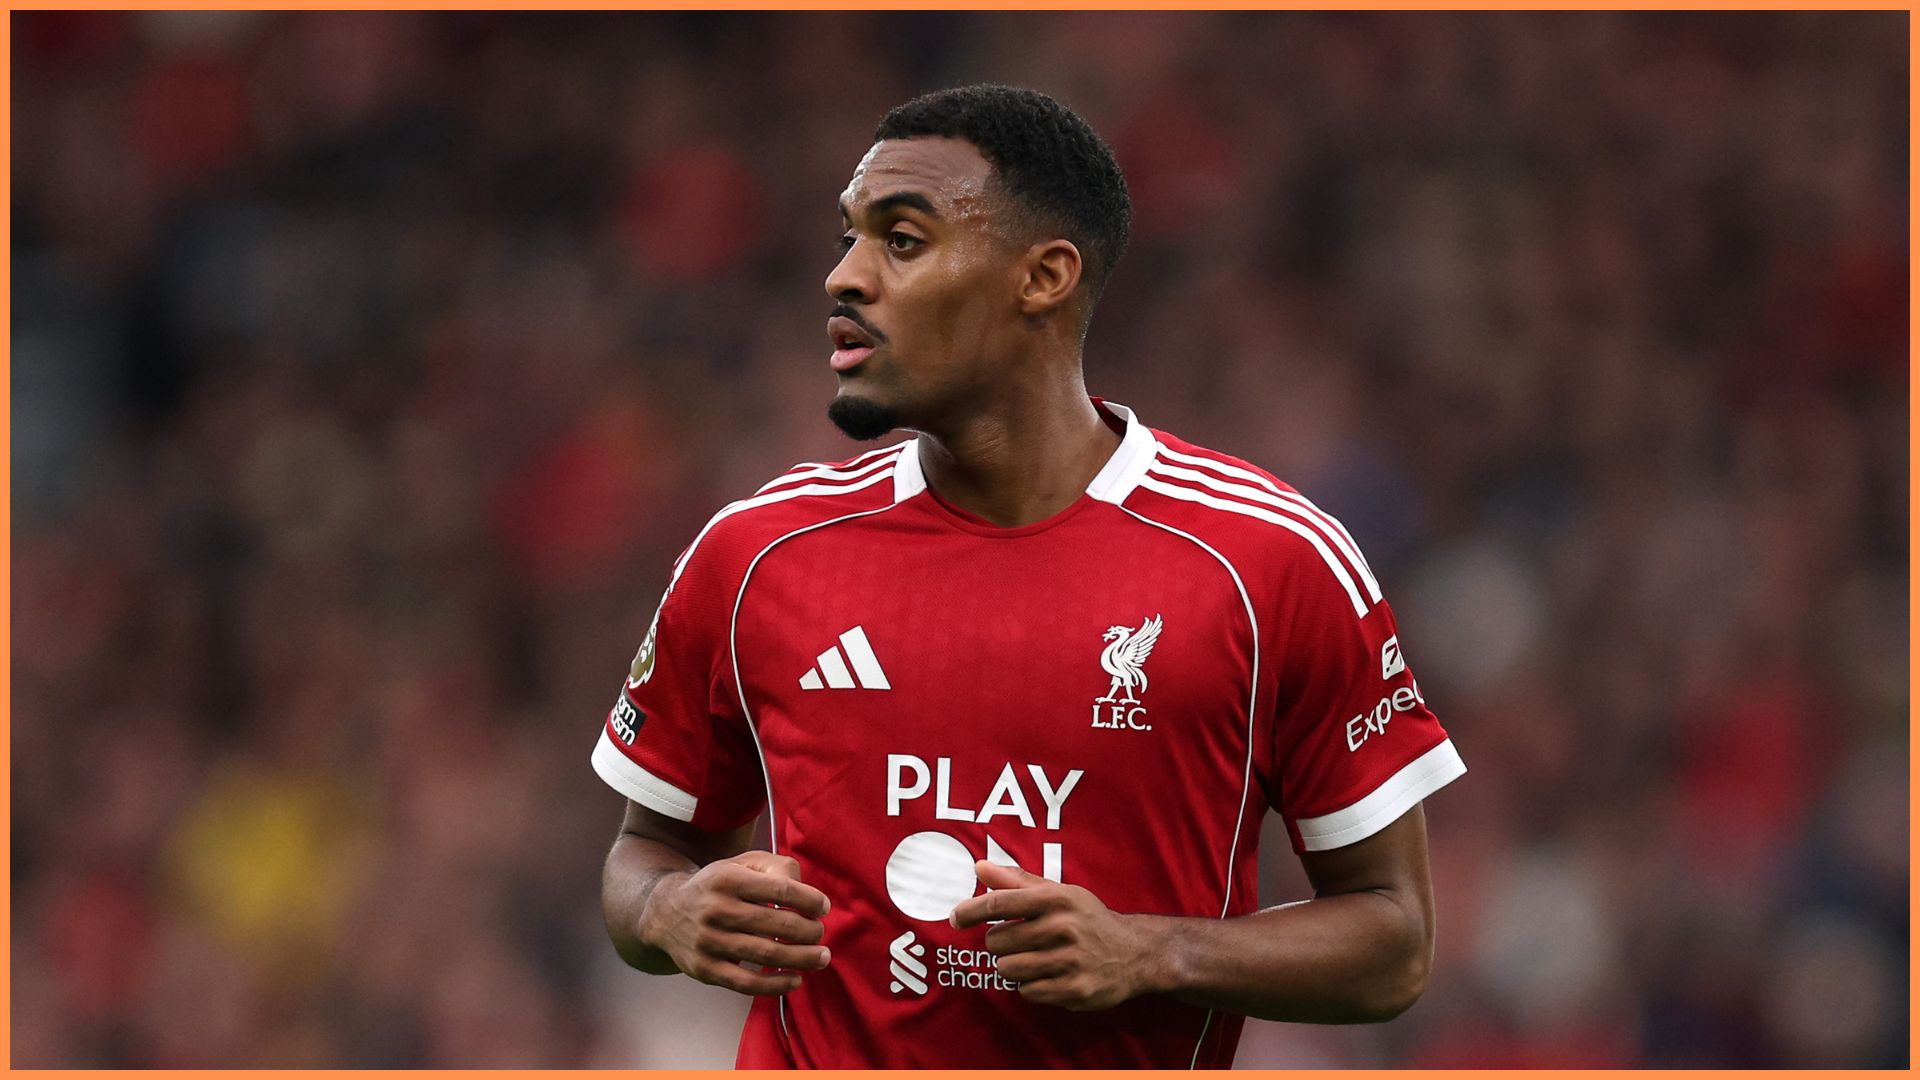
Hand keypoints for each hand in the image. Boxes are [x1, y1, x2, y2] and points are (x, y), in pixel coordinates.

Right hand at [639, 850, 831, 995]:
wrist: (665, 913)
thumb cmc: (717, 887)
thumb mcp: (739, 864)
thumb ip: (774, 868)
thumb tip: (804, 890)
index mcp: (728, 878)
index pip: (780, 888)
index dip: (808, 900)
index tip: (823, 908)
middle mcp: (716, 909)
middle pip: (777, 923)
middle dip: (809, 931)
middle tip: (821, 933)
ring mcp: (709, 942)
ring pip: (766, 953)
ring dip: (802, 958)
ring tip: (821, 957)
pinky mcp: (705, 969)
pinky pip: (747, 983)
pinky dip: (776, 984)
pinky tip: (795, 979)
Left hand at [948, 860, 1157, 1010]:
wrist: (1134, 952)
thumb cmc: (1087, 919)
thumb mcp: (1058, 893)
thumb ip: (1017, 881)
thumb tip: (979, 867)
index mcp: (1057, 899)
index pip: (1000, 903)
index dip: (971, 910)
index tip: (954, 917)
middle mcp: (1064, 928)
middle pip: (998, 941)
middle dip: (1000, 942)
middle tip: (1019, 940)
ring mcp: (1070, 961)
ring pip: (1008, 968)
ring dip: (1012, 965)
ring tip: (1032, 958)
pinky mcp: (1074, 989)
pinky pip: (1027, 991)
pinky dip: (1030, 985)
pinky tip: (1047, 975)